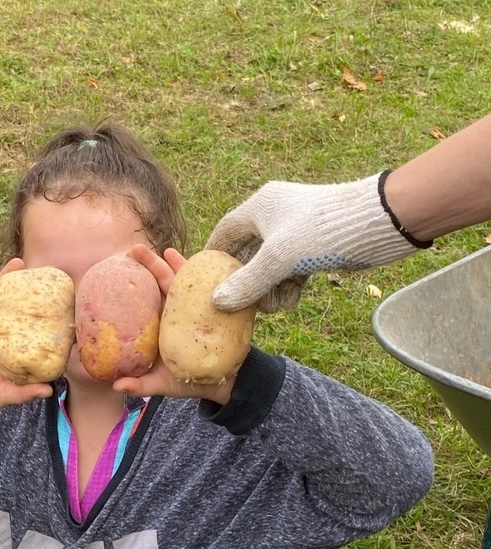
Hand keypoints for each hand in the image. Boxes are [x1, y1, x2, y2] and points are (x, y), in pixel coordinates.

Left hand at [113, 245, 238, 405]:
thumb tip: (115, 386)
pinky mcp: (208, 307)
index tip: (112, 272)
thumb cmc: (185, 382)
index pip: (138, 301)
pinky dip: (201, 274)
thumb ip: (139, 385)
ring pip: (179, 281)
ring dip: (172, 264)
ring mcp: (189, 308)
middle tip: (132, 250)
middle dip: (146, 265)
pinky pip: (204, 288)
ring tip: (163, 250)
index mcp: (155, 326)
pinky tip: (199, 261)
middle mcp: (170, 313)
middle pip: (156, 284)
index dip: (127, 286)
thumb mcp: (160, 385)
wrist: (219, 383)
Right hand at [205, 173, 417, 313]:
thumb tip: (217, 302)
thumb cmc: (323, 232)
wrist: (379, 223)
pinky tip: (294, 300)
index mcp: (260, 207)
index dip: (212, 257)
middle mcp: (274, 217)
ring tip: (274, 306)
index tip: (203, 282)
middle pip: (246, 254)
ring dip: (268, 289)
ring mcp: (295, 233)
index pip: (224, 232)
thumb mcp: (279, 260)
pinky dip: (289, 287)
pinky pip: (290, 270)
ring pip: (269, 267)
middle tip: (242, 305)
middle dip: (245, 282)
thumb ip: (247, 283)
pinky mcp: (313, 248)